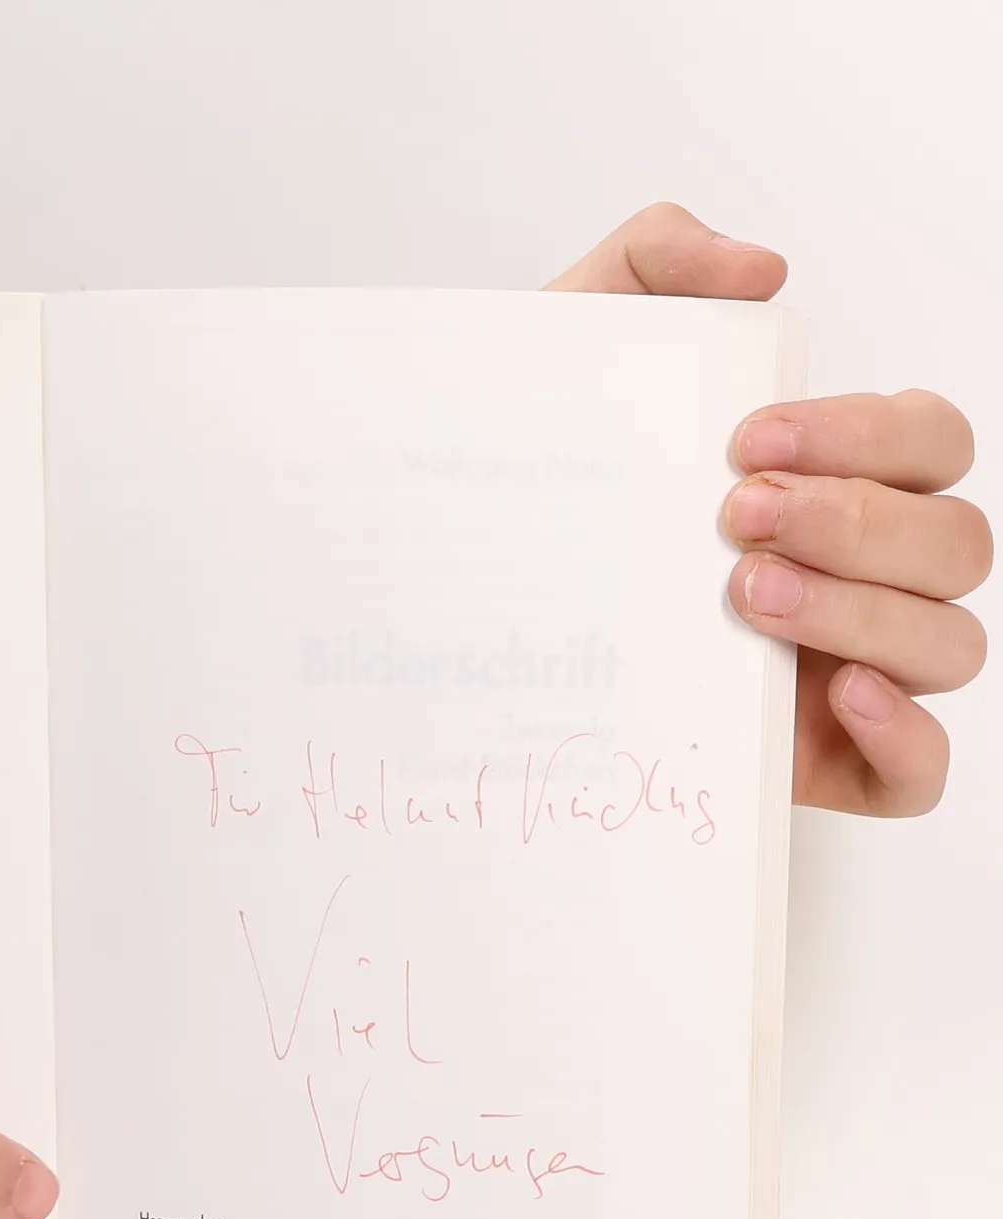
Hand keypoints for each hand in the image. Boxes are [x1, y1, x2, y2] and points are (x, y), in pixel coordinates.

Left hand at [549, 202, 989, 814]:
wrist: (450, 596)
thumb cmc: (545, 486)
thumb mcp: (573, 353)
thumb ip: (657, 263)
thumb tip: (759, 271)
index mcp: (839, 480)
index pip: (927, 441)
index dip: (866, 435)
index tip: (746, 440)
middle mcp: (863, 574)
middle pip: (953, 542)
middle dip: (854, 523)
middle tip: (735, 519)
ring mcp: (850, 669)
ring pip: (947, 643)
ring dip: (862, 613)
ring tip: (743, 597)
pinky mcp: (820, 764)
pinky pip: (919, 771)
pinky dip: (906, 737)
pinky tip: (835, 696)